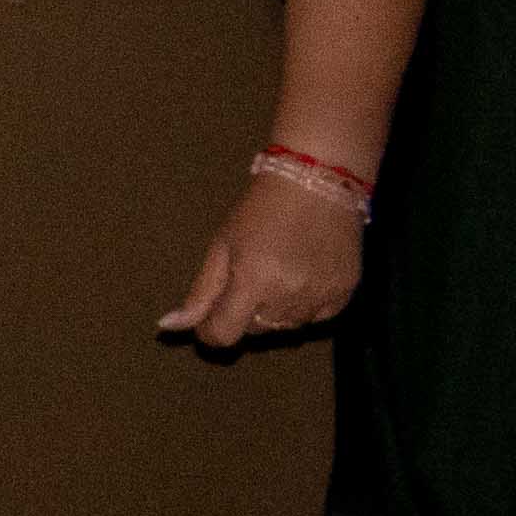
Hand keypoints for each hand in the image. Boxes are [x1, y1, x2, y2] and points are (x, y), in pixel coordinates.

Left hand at [162, 176, 365, 349]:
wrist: (318, 179)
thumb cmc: (262, 208)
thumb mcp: (222, 245)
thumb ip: (200, 292)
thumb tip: (169, 326)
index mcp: (253, 282)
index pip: (223, 335)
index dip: (210, 331)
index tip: (210, 316)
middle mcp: (288, 296)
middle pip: (255, 331)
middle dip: (245, 313)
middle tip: (250, 275)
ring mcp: (320, 296)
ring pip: (286, 327)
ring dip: (276, 311)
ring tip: (278, 271)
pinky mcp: (345, 292)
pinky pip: (317, 318)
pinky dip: (306, 306)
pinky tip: (303, 275)